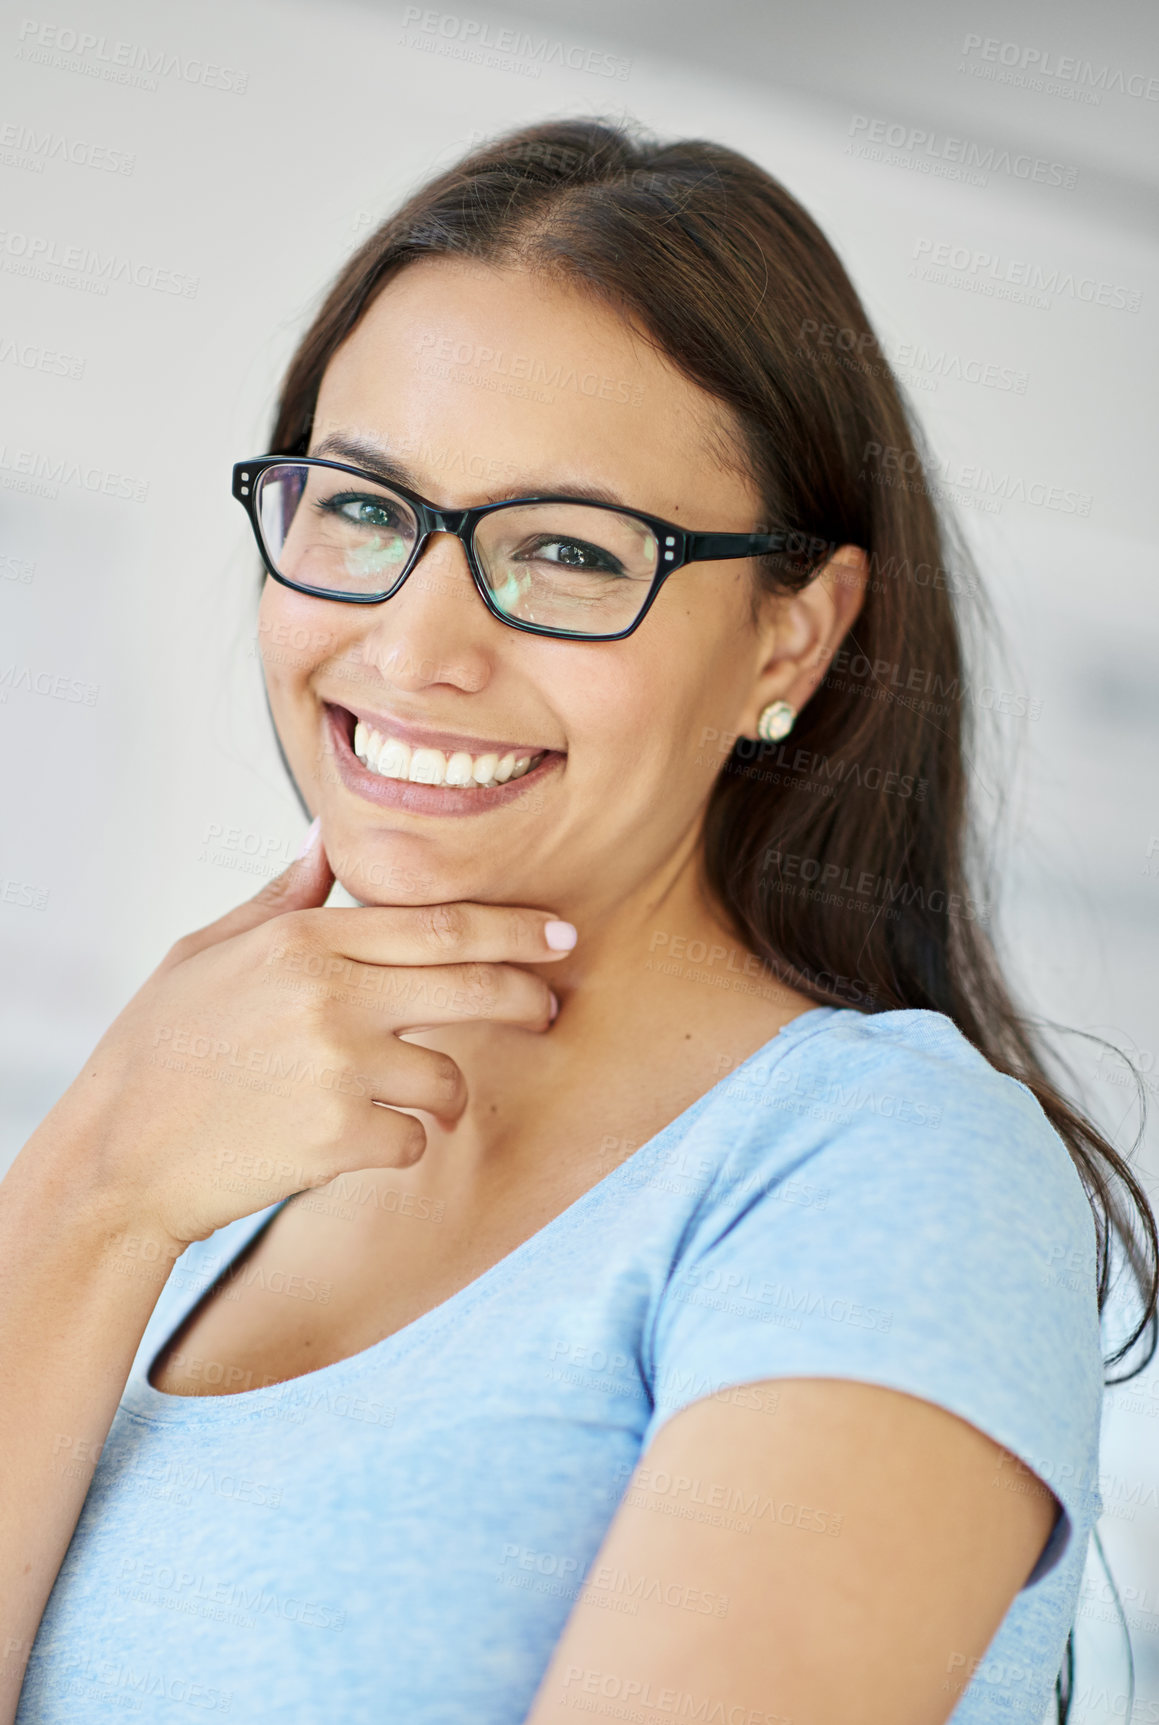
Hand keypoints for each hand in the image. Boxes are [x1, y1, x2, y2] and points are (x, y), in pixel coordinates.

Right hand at [44, 822, 573, 1251]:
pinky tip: (360, 1143)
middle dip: (525, 994)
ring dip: (446, 1092)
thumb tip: (325, 838)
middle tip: (550, 1006)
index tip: (559, 933)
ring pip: (447, 1076)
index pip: (440, 922)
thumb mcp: (207, 952)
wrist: (118, 1153)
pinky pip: (414, 1140)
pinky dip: (400, 1145)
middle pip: (470, 983)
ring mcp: (338, 1068)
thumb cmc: (160, 1049)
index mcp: (303, 941)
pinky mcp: (339, 1138)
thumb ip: (283, 899)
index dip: (513, 929)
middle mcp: (331, 995)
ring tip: (417, 1101)